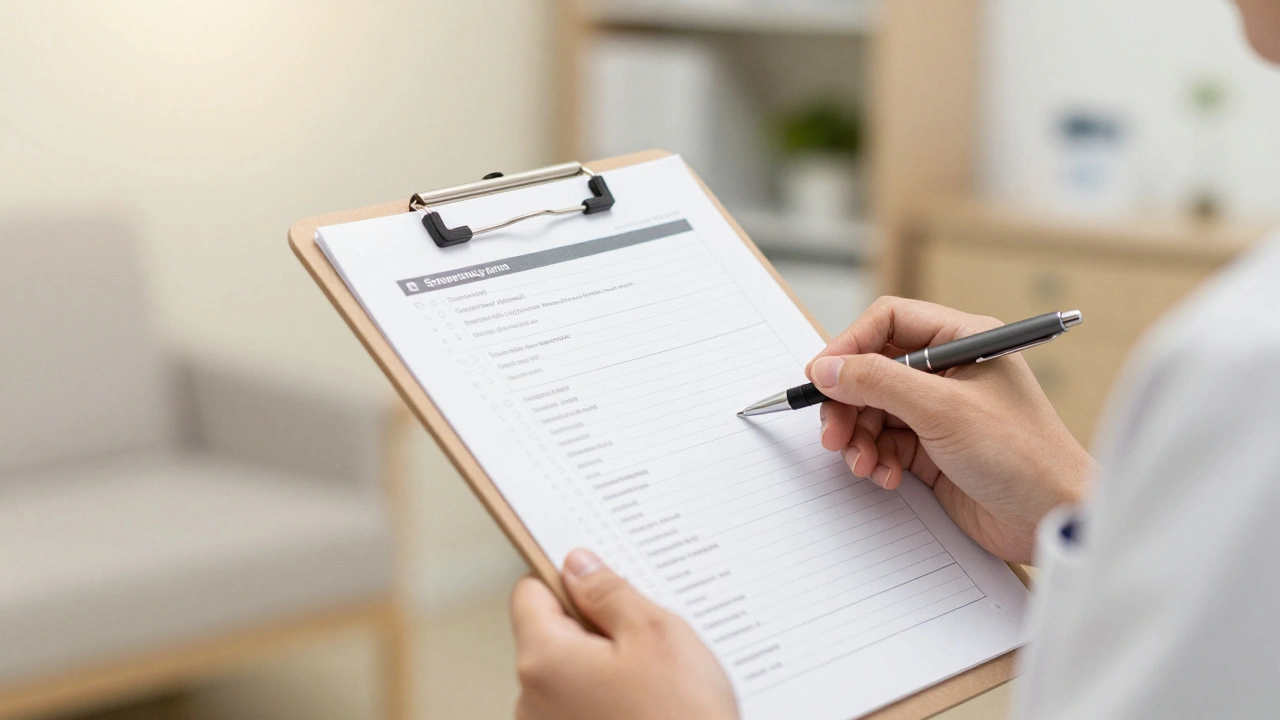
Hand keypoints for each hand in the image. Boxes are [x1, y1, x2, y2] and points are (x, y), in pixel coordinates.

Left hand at [509, 549, 738, 719]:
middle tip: (648, 640)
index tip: (600, 581)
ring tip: (657, 686)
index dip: (566, 580)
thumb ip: (609, 592)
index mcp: (543, 660)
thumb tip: (578, 565)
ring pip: (570, 679)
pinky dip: (610, 706)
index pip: (529, 593)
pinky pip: (582, 713)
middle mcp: (530, 703)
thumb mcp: (655, 633)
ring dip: (606, 672)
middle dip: (595, 631)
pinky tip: (650, 711)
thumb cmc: (682, 718)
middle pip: (551, 638)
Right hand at [806, 297, 1094, 563]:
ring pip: (873, 409)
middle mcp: (949, 370)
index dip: (849, 345)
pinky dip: (875, 458)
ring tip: (861, 463)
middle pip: (872, 369)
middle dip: (848, 402)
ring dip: (858, 437)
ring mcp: (940, 410)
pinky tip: (885, 476)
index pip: (888, 322)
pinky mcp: (933, 448)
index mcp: (963, 340)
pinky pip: (884, 442)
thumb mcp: (942, 409)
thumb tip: (827, 368)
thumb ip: (878, 382)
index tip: (821, 376)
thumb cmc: (1020, 455)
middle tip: (832, 434)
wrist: (1052, 518)